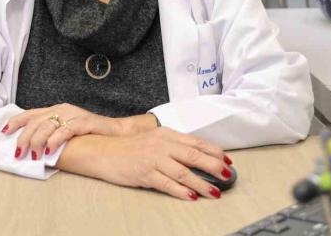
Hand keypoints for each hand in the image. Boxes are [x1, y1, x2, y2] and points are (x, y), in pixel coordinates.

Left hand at [2, 103, 124, 159]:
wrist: (114, 132)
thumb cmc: (89, 134)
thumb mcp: (66, 130)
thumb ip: (51, 133)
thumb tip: (30, 146)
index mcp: (56, 109)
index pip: (31, 113)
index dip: (16, 121)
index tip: (4, 132)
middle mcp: (62, 109)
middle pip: (36, 121)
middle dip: (24, 137)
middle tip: (18, 153)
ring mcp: (73, 114)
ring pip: (47, 125)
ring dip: (37, 142)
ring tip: (33, 155)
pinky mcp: (84, 122)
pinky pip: (64, 130)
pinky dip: (54, 141)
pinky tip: (49, 151)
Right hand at [91, 127, 233, 200]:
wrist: (103, 151)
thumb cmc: (130, 147)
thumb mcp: (154, 140)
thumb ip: (173, 145)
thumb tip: (197, 157)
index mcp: (167, 134)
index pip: (196, 142)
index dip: (214, 152)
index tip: (227, 160)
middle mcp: (162, 145)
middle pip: (194, 156)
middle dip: (214, 166)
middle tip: (227, 176)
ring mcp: (153, 159)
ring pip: (184, 172)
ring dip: (202, 183)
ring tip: (214, 192)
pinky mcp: (145, 173)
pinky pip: (168, 184)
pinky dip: (182, 191)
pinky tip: (192, 197)